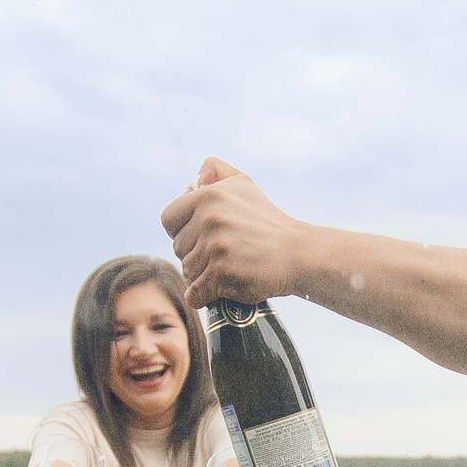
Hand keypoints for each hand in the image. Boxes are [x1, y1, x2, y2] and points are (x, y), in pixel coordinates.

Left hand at [160, 157, 316, 308]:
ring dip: (202, 276)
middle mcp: (210, 218)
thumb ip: (215, 170)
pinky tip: (220, 289)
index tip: (201, 237)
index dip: (182, 231)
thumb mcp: (243, 183)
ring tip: (227, 269)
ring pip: (187, 271)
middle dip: (195, 255)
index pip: (168, 219)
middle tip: (223, 255)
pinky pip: (194, 293)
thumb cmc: (268, 221)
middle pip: (178, 249)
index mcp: (208, 195)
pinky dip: (203, 297)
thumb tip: (195, 177)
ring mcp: (215, 246)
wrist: (299, 253)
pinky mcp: (222, 273)